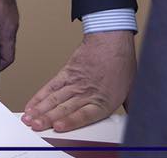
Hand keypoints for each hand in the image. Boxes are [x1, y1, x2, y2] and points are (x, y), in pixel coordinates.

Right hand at [21, 31, 135, 132]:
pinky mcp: (67, 72)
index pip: (84, 114)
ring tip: (29, 119)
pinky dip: (39, 96)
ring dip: (40, 110)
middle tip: (35, 127)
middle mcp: (87, 92)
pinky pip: (51, 86)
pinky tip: (32, 104)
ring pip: (54, 98)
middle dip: (47, 119)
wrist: (112, 38)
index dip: (70, 121)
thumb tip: (137, 121)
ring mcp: (75, 82)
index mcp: (104, 100)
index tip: (58, 127)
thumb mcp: (132, 89)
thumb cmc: (121, 63)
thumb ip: (130, 107)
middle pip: (64, 108)